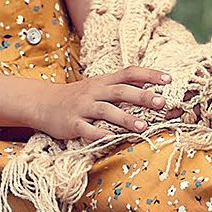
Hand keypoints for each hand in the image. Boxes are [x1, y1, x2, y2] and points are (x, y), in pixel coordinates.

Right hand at [39, 68, 171, 143]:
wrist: (43, 103)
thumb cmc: (77, 96)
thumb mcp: (99, 86)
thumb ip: (122, 86)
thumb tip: (150, 86)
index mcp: (104, 81)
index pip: (129, 73)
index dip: (149, 75)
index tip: (168, 80)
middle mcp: (94, 91)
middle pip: (121, 91)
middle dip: (142, 96)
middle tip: (162, 103)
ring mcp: (83, 107)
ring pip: (106, 111)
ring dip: (125, 119)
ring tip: (143, 127)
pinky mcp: (72, 123)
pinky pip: (87, 129)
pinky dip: (99, 134)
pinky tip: (112, 139)